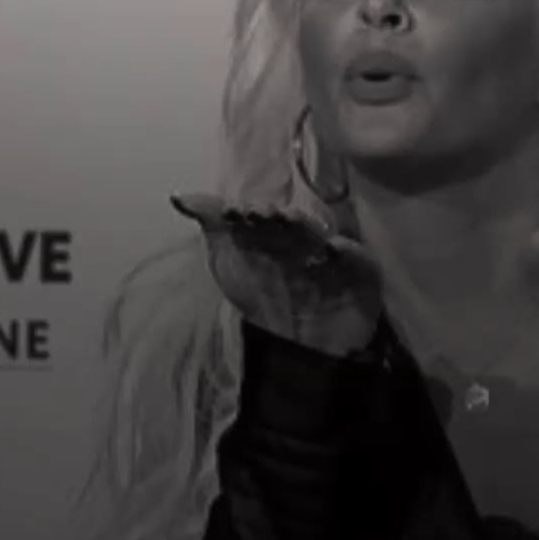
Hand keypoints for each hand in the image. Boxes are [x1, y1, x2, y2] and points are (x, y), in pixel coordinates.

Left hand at [170, 193, 382, 356]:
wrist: (294, 343)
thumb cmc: (258, 296)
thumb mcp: (226, 260)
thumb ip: (210, 225)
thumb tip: (179, 196)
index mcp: (272, 231)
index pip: (261, 215)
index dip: (247, 212)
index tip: (232, 212)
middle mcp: (301, 237)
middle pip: (290, 221)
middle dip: (277, 216)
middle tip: (263, 214)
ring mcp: (330, 253)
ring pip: (319, 235)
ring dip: (306, 227)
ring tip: (291, 221)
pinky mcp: (359, 272)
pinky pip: (357, 258)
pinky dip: (347, 251)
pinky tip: (332, 248)